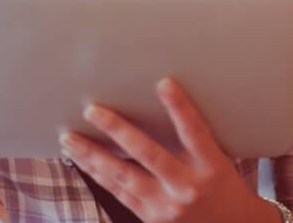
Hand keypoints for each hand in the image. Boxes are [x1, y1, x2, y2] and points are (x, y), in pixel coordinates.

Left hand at [59, 78, 273, 222]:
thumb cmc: (223, 188)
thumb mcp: (220, 162)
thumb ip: (192, 140)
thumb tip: (158, 98)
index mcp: (211, 167)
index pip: (194, 132)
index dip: (180, 108)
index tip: (164, 82)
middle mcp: (188, 187)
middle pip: (148, 154)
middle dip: (117, 130)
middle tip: (92, 109)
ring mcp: (167, 207)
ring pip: (123, 177)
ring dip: (92, 155)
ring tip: (69, 137)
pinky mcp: (152, 219)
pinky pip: (119, 193)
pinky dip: (97, 174)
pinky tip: (81, 159)